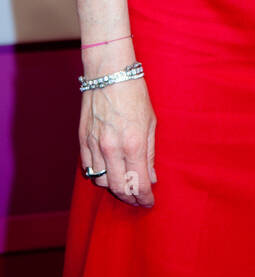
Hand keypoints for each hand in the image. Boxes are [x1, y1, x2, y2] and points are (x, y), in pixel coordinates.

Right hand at [80, 79, 156, 206]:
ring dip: (113, 188)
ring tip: (124, 186)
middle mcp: (112, 147)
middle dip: (130, 198)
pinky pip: (88, 168)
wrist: (109, 74)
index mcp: (133, 143)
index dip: (144, 198)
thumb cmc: (134, 94)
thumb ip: (149, 153)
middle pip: (118, 188)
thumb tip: (150, 177)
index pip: (138, 183)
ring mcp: (94, 145)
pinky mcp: (82, 140)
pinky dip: (98, 174)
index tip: (149, 202)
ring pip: (100, 181)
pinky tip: (108, 172)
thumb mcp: (151, 122)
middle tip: (138, 200)